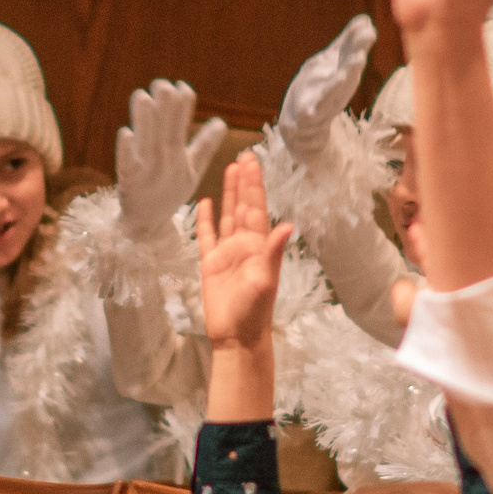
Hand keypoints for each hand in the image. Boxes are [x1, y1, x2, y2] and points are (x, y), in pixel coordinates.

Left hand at [116, 81, 227, 232]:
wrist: (146, 226)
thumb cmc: (168, 194)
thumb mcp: (191, 172)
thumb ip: (205, 146)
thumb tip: (221, 122)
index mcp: (179, 157)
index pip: (183, 126)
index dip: (183, 105)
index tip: (182, 86)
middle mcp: (164, 161)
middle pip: (166, 129)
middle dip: (164, 106)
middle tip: (162, 84)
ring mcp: (146, 171)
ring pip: (146, 141)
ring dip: (145, 120)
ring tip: (142, 96)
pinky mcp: (127, 180)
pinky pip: (127, 164)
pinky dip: (126, 150)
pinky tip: (125, 133)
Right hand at [195, 155, 292, 350]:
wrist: (238, 337)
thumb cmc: (254, 312)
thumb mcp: (265, 281)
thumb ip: (273, 252)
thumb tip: (288, 225)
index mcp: (257, 245)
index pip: (255, 207)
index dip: (254, 184)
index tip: (252, 161)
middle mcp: (244, 245)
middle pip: (242, 205)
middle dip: (244, 181)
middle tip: (244, 156)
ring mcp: (227, 253)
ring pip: (227, 216)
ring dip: (228, 194)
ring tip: (229, 170)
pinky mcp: (211, 265)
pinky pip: (207, 237)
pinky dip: (206, 220)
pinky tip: (204, 204)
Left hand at [276, 16, 377, 158]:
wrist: (301, 126)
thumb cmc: (320, 88)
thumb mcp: (334, 63)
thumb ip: (349, 43)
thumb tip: (365, 20)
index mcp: (342, 72)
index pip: (351, 54)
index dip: (358, 43)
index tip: (368, 29)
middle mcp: (335, 88)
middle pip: (346, 75)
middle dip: (353, 64)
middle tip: (360, 54)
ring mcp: (321, 103)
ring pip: (331, 95)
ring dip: (338, 85)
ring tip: (345, 75)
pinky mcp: (305, 118)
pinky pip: (308, 116)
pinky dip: (310, 113)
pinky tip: (309, 110)